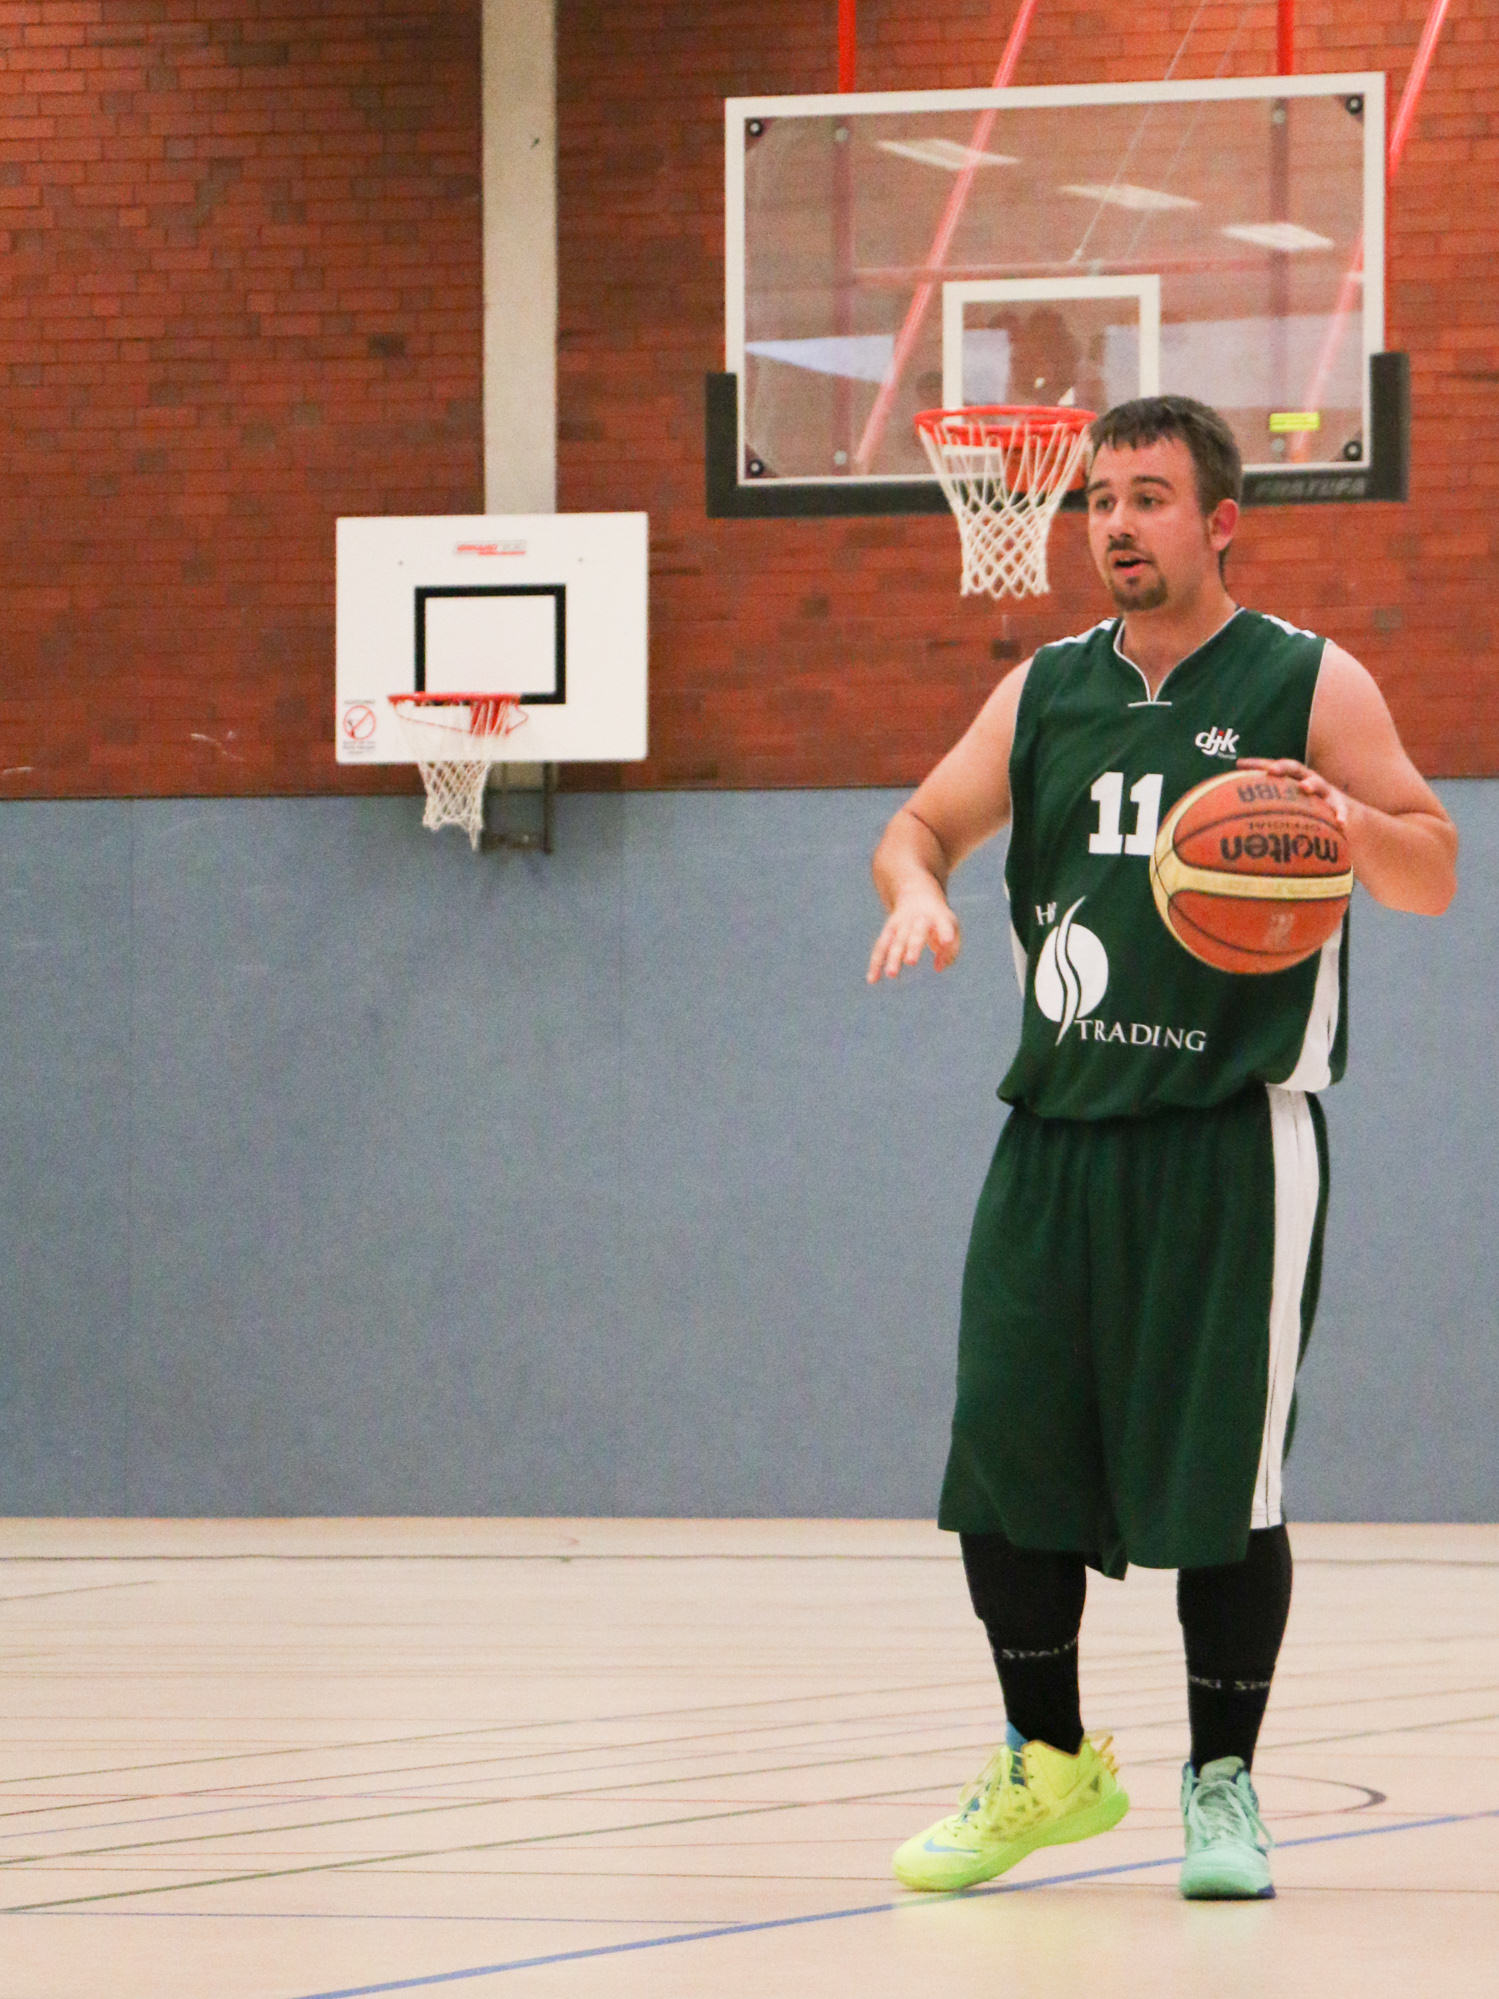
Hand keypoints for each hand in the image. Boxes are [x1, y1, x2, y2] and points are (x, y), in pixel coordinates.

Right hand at [867, 889, 961, 982]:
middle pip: (915, 934)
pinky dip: (876, 963)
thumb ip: (951, 949)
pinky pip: (880, 947)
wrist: (915, 893)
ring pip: (895, 941)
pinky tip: (872, 980)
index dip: (945, 932)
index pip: (943, 924)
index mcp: (938, 916)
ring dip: (892, 958)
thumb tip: (938, 968)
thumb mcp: (951, 926)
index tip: (946, 941)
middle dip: (912, 947)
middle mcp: (918, 919)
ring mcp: (901, 924)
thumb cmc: (938, 917)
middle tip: (911, 962)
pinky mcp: (888, 931)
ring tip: (891, 975)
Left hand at [1236, 755, 1351, 831]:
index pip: (1271, 766)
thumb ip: (1263, 807)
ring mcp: (1324, 790)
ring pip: (1318, 784)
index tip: (1239, 764)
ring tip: (1305, 787)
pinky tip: (1341, 824)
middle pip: (1294, 768)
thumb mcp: (1284, 803)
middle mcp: (1306, 779)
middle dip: (1283, 768)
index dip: (1255, 764)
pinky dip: (1340, 815)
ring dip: (1311, 784)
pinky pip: (1340, 809)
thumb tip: (1231, 814)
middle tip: (1272, 771)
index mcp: (1290, 778)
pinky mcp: (1338, 804)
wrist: (1339, 809)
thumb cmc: (1302, 807)